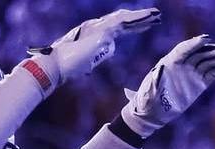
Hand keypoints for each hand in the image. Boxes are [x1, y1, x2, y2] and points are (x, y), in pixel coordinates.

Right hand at [31, 9, 160, 89]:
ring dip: (141, 17)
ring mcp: (100, 27)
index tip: (145, 26)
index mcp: (96, 35)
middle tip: (155, 16)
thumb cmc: (67, 67)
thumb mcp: (82, 64)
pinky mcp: (102, 31)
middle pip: (124, 22)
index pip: (119, 29)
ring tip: (156, 14)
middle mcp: (98, 27)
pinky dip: (135, 19)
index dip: (133, 27)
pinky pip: (123, 22)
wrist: (58, 65)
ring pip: (125, 20)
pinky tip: (146, 17)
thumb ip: (87, 61)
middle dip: (140, 20)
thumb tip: (87, 67)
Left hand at [121, 34, 214, 137]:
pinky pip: (211, 74)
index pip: (183, 50)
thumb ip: (154, 82)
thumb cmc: (147, 101)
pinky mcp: (198, 84)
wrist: (152, 112)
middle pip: (198, 54)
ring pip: (207, 63)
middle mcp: (181, 66)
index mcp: (169, 63)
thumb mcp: (148, 91)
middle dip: (211, 51)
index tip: (206, 40)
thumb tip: (160, 70)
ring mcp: (191, 74)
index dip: (194, 44)